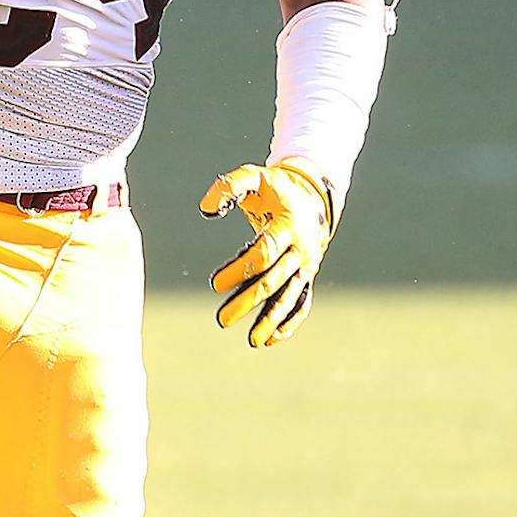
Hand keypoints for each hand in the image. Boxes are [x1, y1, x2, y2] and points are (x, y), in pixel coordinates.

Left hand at [199, 159, 335, 346]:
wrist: (312, 193)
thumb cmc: (275, 187)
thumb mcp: (253, 176)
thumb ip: (228, 187)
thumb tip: (204, 209)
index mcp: (288, 227)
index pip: (263, 254)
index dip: (239, 270)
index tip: (215, 284)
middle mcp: (301, 250)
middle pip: (273, 281)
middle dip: (248, 302)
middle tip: (223, 319)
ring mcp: (306, 265)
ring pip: (289, 297)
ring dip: (271, 320)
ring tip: (252, 341)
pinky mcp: (306, 274)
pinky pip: (302, 301)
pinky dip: (290, 321)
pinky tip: (273, 338)